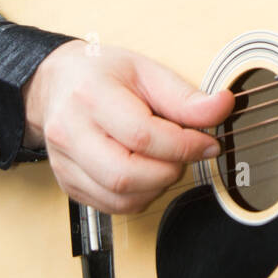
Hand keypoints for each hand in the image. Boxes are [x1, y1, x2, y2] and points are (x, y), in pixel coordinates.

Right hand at [21, 39, 234, 211]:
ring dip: (157, 187)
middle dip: (170, 170)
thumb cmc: (101, 74)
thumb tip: (222, 107)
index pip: (142, 135)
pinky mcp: (68, 183)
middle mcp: (70, 132)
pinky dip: (140, 197)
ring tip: (167, 161)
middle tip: (186, 154)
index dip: (184, 145)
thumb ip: (184, 96)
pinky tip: (148, 174)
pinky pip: (110, 207)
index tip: (209, 143)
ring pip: (119, 198)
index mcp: (91, 96)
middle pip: (126, 174)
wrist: (55, 84)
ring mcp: (65, 162)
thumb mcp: (146, 71)